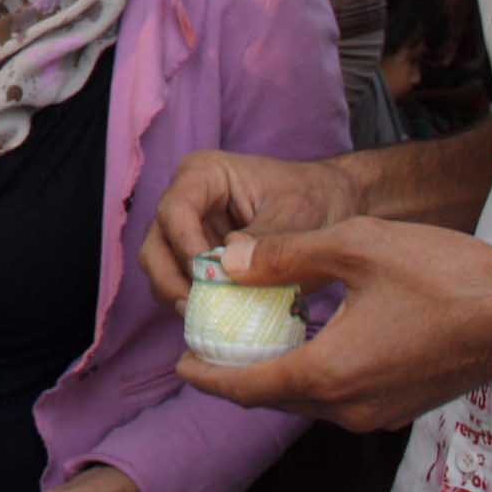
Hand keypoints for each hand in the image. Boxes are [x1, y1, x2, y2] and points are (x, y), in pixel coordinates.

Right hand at [139, 149, 365, 307]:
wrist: (335, 206)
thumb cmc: (315, 200)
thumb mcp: (297, 218)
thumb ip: (263, 242)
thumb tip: (227, 267)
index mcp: (204, 174)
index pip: (175, 211)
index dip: (186, 248)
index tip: (212, 280)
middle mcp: (186, 198)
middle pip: (156, 243)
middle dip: (172, 280)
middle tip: (200, 309)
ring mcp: (188, 229)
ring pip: (160, 267)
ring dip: (179, 294)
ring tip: (209, 317)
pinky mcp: (197, 256)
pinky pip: (180, 282)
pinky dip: (193, 301)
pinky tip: (217, 316)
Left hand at [175, 219, 491, 431]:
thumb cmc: (447, 276)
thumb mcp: (358, 246)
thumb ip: (286, 256)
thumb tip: (227, 263)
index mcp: (331, 373)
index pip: (246, 388)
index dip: (206, 376)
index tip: (179, 362)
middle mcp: (350, 407)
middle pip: (272, 398)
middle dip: (234, 376)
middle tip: (207, 345)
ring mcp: (378, 414)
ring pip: (306, 400)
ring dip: (273, 376)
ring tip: (250, 340)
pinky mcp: (401, 408)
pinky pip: (338, 399)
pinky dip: (310, 376)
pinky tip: (307, 342)